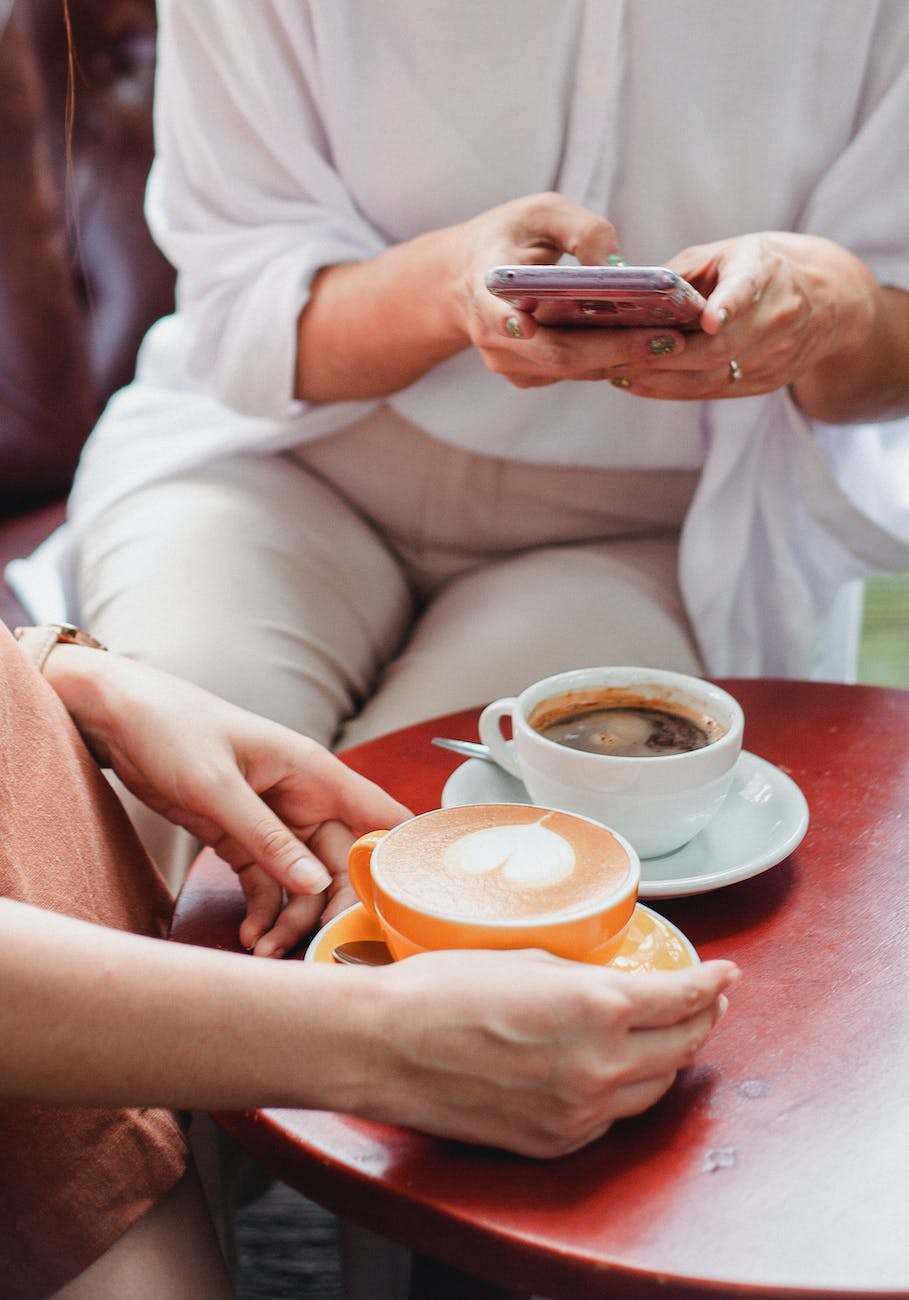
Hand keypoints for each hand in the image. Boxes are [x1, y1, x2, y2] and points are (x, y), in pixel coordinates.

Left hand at [46, 649, 410, 954]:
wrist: (118, 719)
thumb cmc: (172, 729)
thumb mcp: (218, 786)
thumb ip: (267, 838)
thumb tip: (314, 883)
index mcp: (312, 771)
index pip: (378, 815)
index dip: (396, 858)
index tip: (397, 905)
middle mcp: (303, 798)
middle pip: (343, 862)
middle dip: (333, 906)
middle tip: (319, 945)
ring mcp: (274, 821)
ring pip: (304, 881)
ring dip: (293, 918)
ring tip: (267, 949)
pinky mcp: (242, 838)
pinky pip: (267, 884)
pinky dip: (263, 911)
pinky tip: (252, 934)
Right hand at [356, 950, 739, 1156]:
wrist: (385, 1047)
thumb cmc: (442, 990)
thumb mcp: (529, 962)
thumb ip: (587, 979)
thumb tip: (618, 987)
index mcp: (596, 1008)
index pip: (683, 999)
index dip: (713, 984)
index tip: (726, 974)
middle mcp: (599, 1067)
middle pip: (683, 1048)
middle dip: (702, 1020)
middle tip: (707, 1001)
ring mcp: (579, 1113)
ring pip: (654, 1089)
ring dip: (668, 1059)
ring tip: (667, 1034)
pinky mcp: (555, 1142)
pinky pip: (611, 1118)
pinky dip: (623, 1091)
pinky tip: (613, 1069)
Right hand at [454, 192, 702, 388]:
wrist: (466, 276)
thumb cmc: (509, 235)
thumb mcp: (542, 212)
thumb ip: (581, 230)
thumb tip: (620, 269)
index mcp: (486, 285)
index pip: (496, 311)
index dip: (510, 322)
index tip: (526, 325)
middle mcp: (492, 333)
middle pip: (556, 352)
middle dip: (613, 348)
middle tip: (667, 338)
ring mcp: (508, 361)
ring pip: (570, 369)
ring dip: (619, 357)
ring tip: (669, 340)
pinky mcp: (526, 375)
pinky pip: (573, 373)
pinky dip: (608, 360)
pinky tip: (644, 344)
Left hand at [601, 231, 875, 402]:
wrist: (827, 301)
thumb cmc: (759, 268)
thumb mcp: (726, 253)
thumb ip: (680, 273)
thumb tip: (627, 292)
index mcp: (765, 272)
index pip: (747, 291)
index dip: (729, 306)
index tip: (709, 319)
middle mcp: (777, 317)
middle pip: (716, 349)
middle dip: (662, 355)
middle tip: (616, 355)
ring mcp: (774, 356)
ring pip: (710, 378)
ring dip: (660, 378)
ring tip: (618, 371)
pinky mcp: (766, 382)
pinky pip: (713, 392)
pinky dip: (671, 390)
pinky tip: (639, 384)